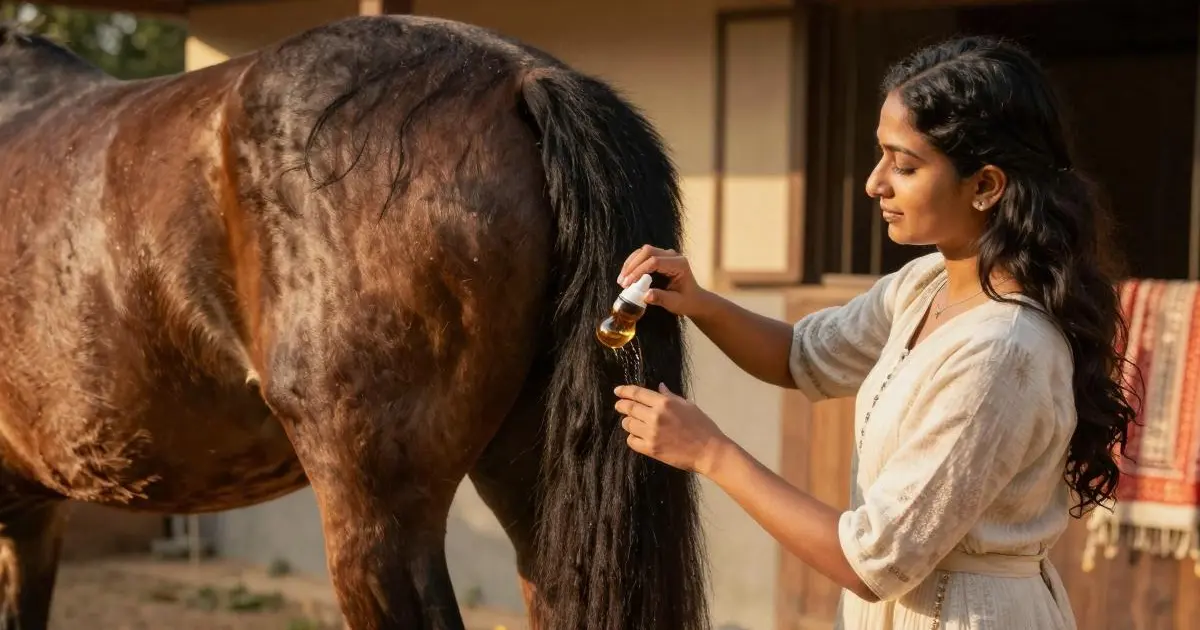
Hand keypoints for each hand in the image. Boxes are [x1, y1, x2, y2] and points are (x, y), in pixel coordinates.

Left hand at [614, 383, 729, 475]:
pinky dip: (632, 437)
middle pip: (629, 408)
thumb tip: (660, 387)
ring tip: (631, 422)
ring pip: (628, 424)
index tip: (617, 391)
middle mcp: (655, 416)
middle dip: (622, 405)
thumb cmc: (702, 426)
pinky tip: (637, 436)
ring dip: (627, 422)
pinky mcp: (651, 449)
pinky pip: (632, 441)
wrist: (708, 451)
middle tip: (619, 405)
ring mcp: (651, 434)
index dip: (625, 391)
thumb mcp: (688, 406)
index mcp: (664, 403)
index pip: (638, 393)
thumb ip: (671, 396)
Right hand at [617, 245, 708, 316]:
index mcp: (679, 264)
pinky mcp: (659, 256)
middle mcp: (673, 256)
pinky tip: (627, 276)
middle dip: (632, 266)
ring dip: (630, 264)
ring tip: (622, 280)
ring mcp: (666, 254)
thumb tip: (645, 295)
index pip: (655, 261)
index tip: (628, 284)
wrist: (693, 299)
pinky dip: (633, 264)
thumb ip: (661, 298)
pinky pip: (643, 255)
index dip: (639, 271)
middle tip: (623, 282)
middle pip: (648, 251)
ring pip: (643, 251)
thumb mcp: (675, 303)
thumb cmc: (686, 301)